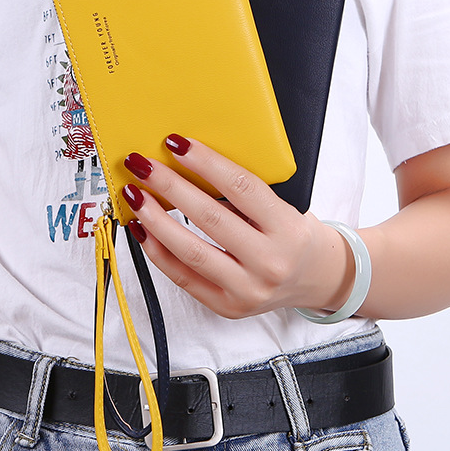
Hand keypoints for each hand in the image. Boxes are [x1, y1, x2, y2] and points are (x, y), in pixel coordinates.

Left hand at [121, 135, 353, 318]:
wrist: (315, 278)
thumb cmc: (294, 234)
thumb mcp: (283, 206)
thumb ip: (244, 192)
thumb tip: (188, 165)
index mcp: (288, 229)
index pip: (241, 187)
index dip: (205, 162)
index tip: (176, 143)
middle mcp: (269, 262)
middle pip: (210, 217)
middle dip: (170, 186)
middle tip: (142, 164)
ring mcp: (248, 290)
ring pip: (191, 252)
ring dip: (155, 220)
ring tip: (135, 195)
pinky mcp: (227, 307)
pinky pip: (183, 278)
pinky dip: (157, 252)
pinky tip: (141, 230)